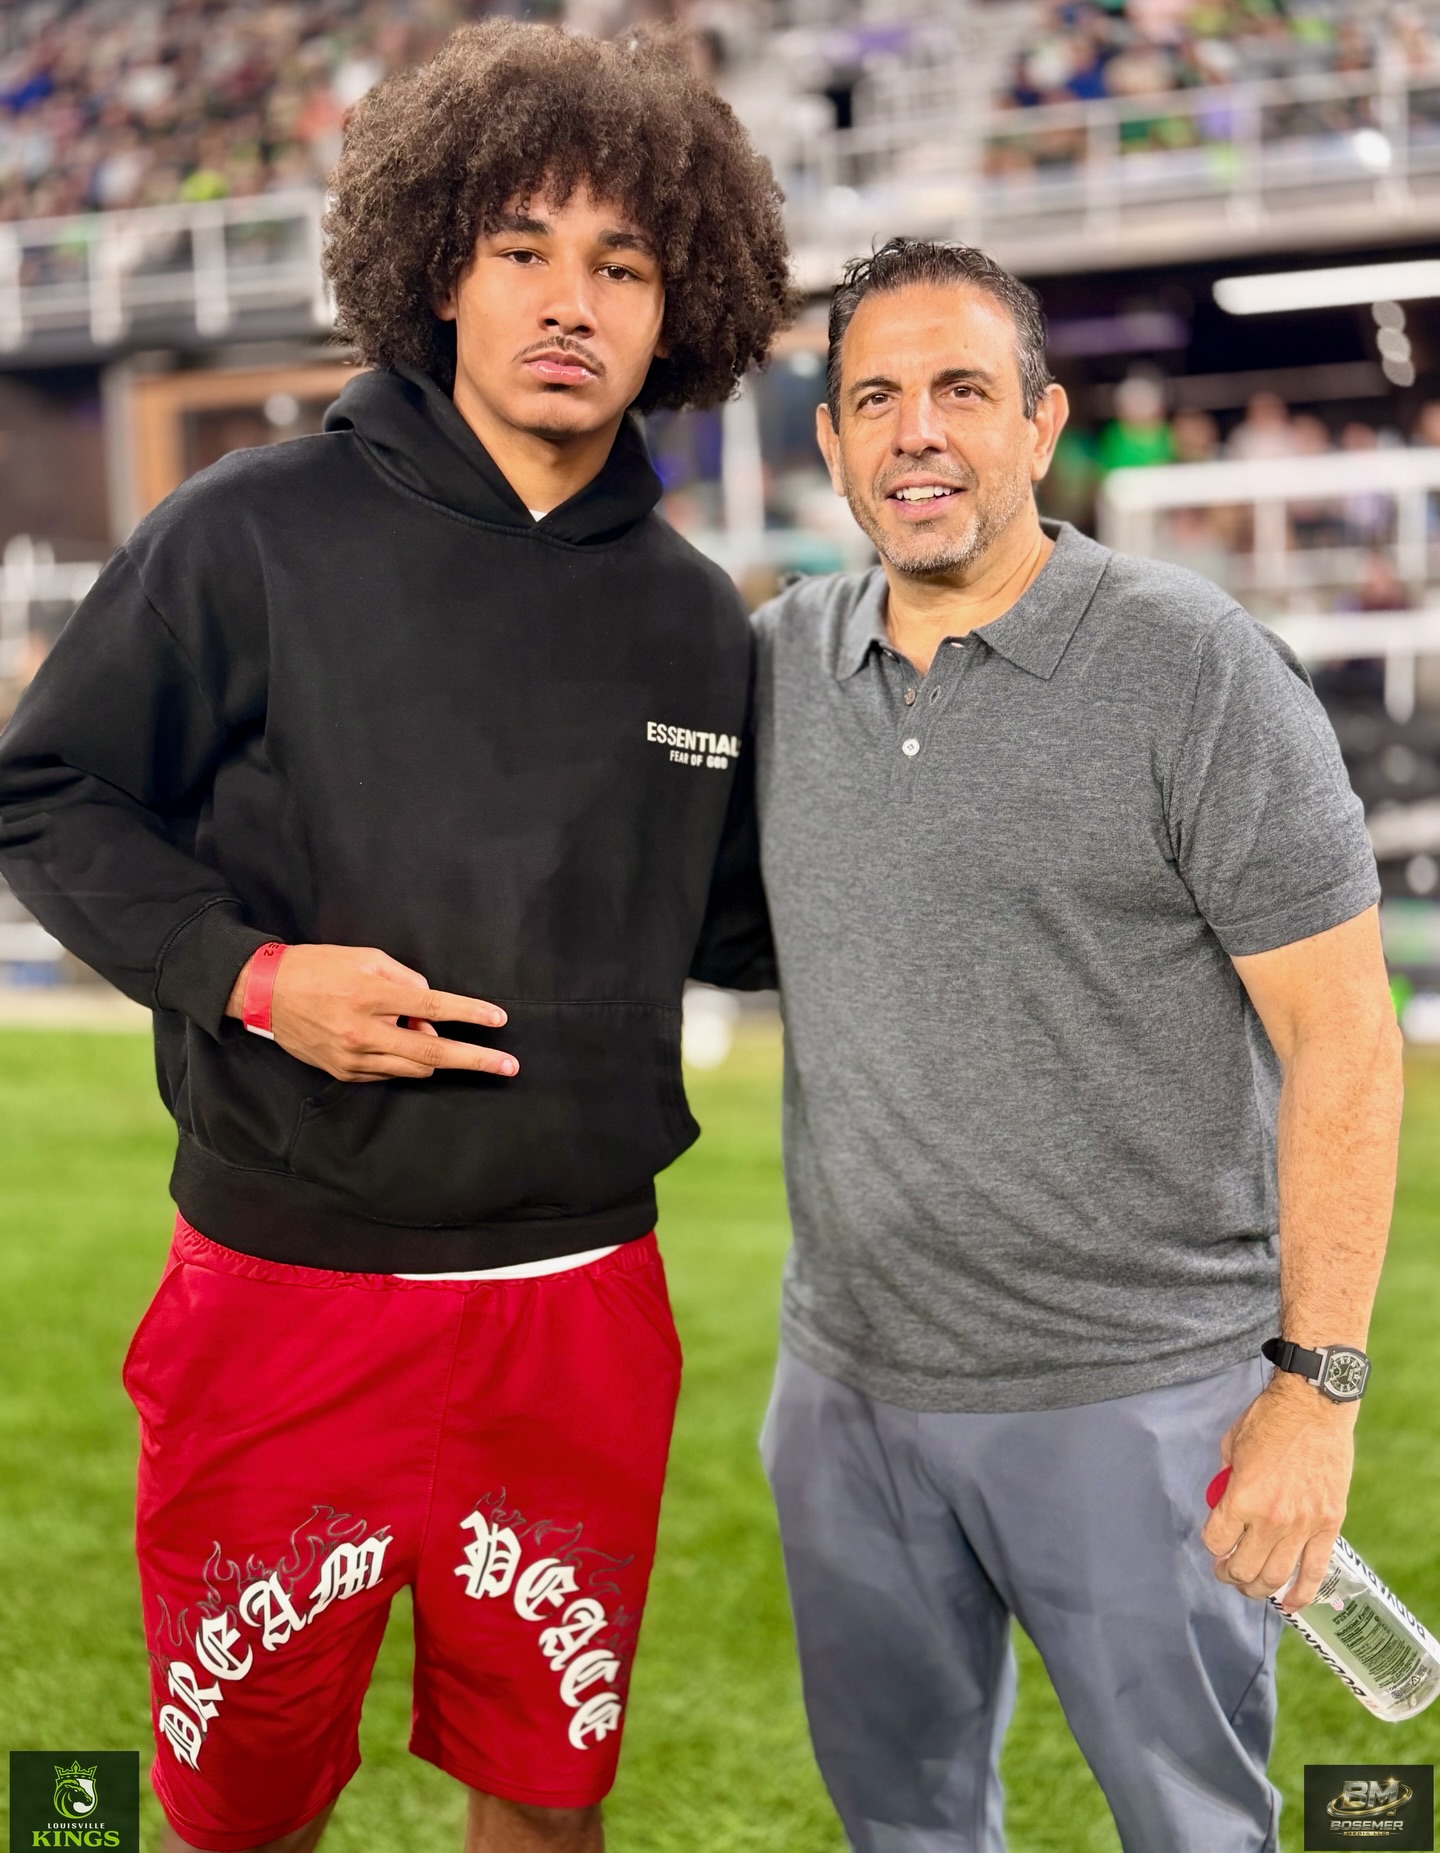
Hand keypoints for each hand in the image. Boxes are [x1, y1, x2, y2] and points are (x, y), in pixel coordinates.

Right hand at [225, 943, 516, 1082]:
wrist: (265, 992)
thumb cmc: (320, 966)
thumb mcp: (366, 956)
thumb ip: (405, 981)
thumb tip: (431, 1011)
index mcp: (371, 995)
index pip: (432, 1008)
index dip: (469, 1014)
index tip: (499, 1020)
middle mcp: (364, 1032)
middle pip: (433, 1053)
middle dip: (476, 1060)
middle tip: (509, 1067)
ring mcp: (353, 1058)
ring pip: (414, 1068)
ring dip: (434, 1056)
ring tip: (421, 1032)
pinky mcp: (344, 1073)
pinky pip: (390, 1073)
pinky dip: (403, 1060)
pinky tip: (394, 1041)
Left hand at [1201, 1372, 1353, 1609]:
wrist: (1315, 1406)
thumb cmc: (1269, 1420)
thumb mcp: (1231, 1445)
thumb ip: (1225, 1480)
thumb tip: (1222, 1503)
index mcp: (1242, 1497)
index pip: (1216, 1541)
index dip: (1212, 1544)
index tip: (1215, 1541)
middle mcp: (1271, 1518)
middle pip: (1244, 1567)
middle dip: (1230, 1574)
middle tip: (1227, 1571)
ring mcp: (1302, 1525)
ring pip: (1276, 1576)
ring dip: (1258, 1588)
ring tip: (1250, 1585)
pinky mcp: (1328, 1525)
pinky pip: (1315, 1570)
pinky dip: (1301, 1593)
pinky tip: (1290, 1604)